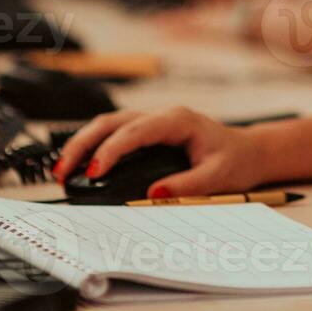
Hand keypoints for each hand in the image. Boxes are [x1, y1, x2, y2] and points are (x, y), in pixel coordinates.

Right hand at [53, 107, 269, 197]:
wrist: (248, 152)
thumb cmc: (235, 161)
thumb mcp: (217, 177)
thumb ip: (187, 185)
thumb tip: (153, 194)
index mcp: (178, 120)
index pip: (135, 131)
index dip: (111, 150)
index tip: (94, 171)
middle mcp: (162, 116)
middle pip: (112, 121)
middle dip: (83, 143)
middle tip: (63, 170)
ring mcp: (154, 122)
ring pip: (109, 124)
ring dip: (84, 143)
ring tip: (62, 169)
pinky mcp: (150, 132)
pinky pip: (116, 133)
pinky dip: (95, 146)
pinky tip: (81, 164)